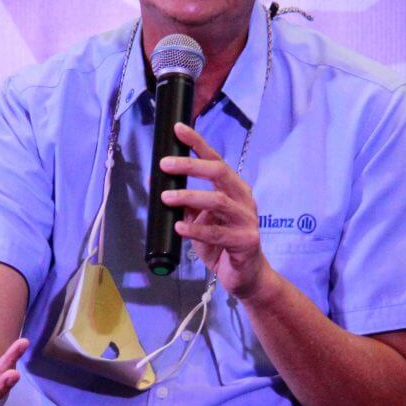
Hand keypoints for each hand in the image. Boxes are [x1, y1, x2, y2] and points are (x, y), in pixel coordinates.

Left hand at [159, 122, 271, 299]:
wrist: (246, 276)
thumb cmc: (222, 244)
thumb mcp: (199, 220)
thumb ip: (184, 203)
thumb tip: (157, 182)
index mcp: (234, 189)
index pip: (215, 160)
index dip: (197, 143)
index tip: (178, 130)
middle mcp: (243, 199)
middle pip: (219, 173)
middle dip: (190, 166)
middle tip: (165, 164)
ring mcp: (247, 220)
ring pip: (218, 201)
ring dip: (189, 197)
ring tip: (166, 197)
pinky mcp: (246, 242)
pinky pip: (217, 233)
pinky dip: (196, 229)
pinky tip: (179, 228)